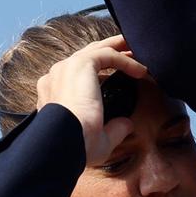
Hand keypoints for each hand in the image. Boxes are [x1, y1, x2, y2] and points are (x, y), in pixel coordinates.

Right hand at [36, 35, 148, 165]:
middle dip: (111, 50)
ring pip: (98, 49)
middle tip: (132, 51)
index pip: (78, 74)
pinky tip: (142, 71)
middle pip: (88, 55)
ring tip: (139, 51)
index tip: (122, 76)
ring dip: (120, 49)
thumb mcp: (97, 140)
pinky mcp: (80, 64)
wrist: (63, 143)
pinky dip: (126, 60)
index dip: (102, 71)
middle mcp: (57, 77)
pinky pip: (108, 55)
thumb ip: (113, 129)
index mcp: (53, 92)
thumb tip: (127, 124)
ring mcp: (66, 68)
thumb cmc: (75, 146)